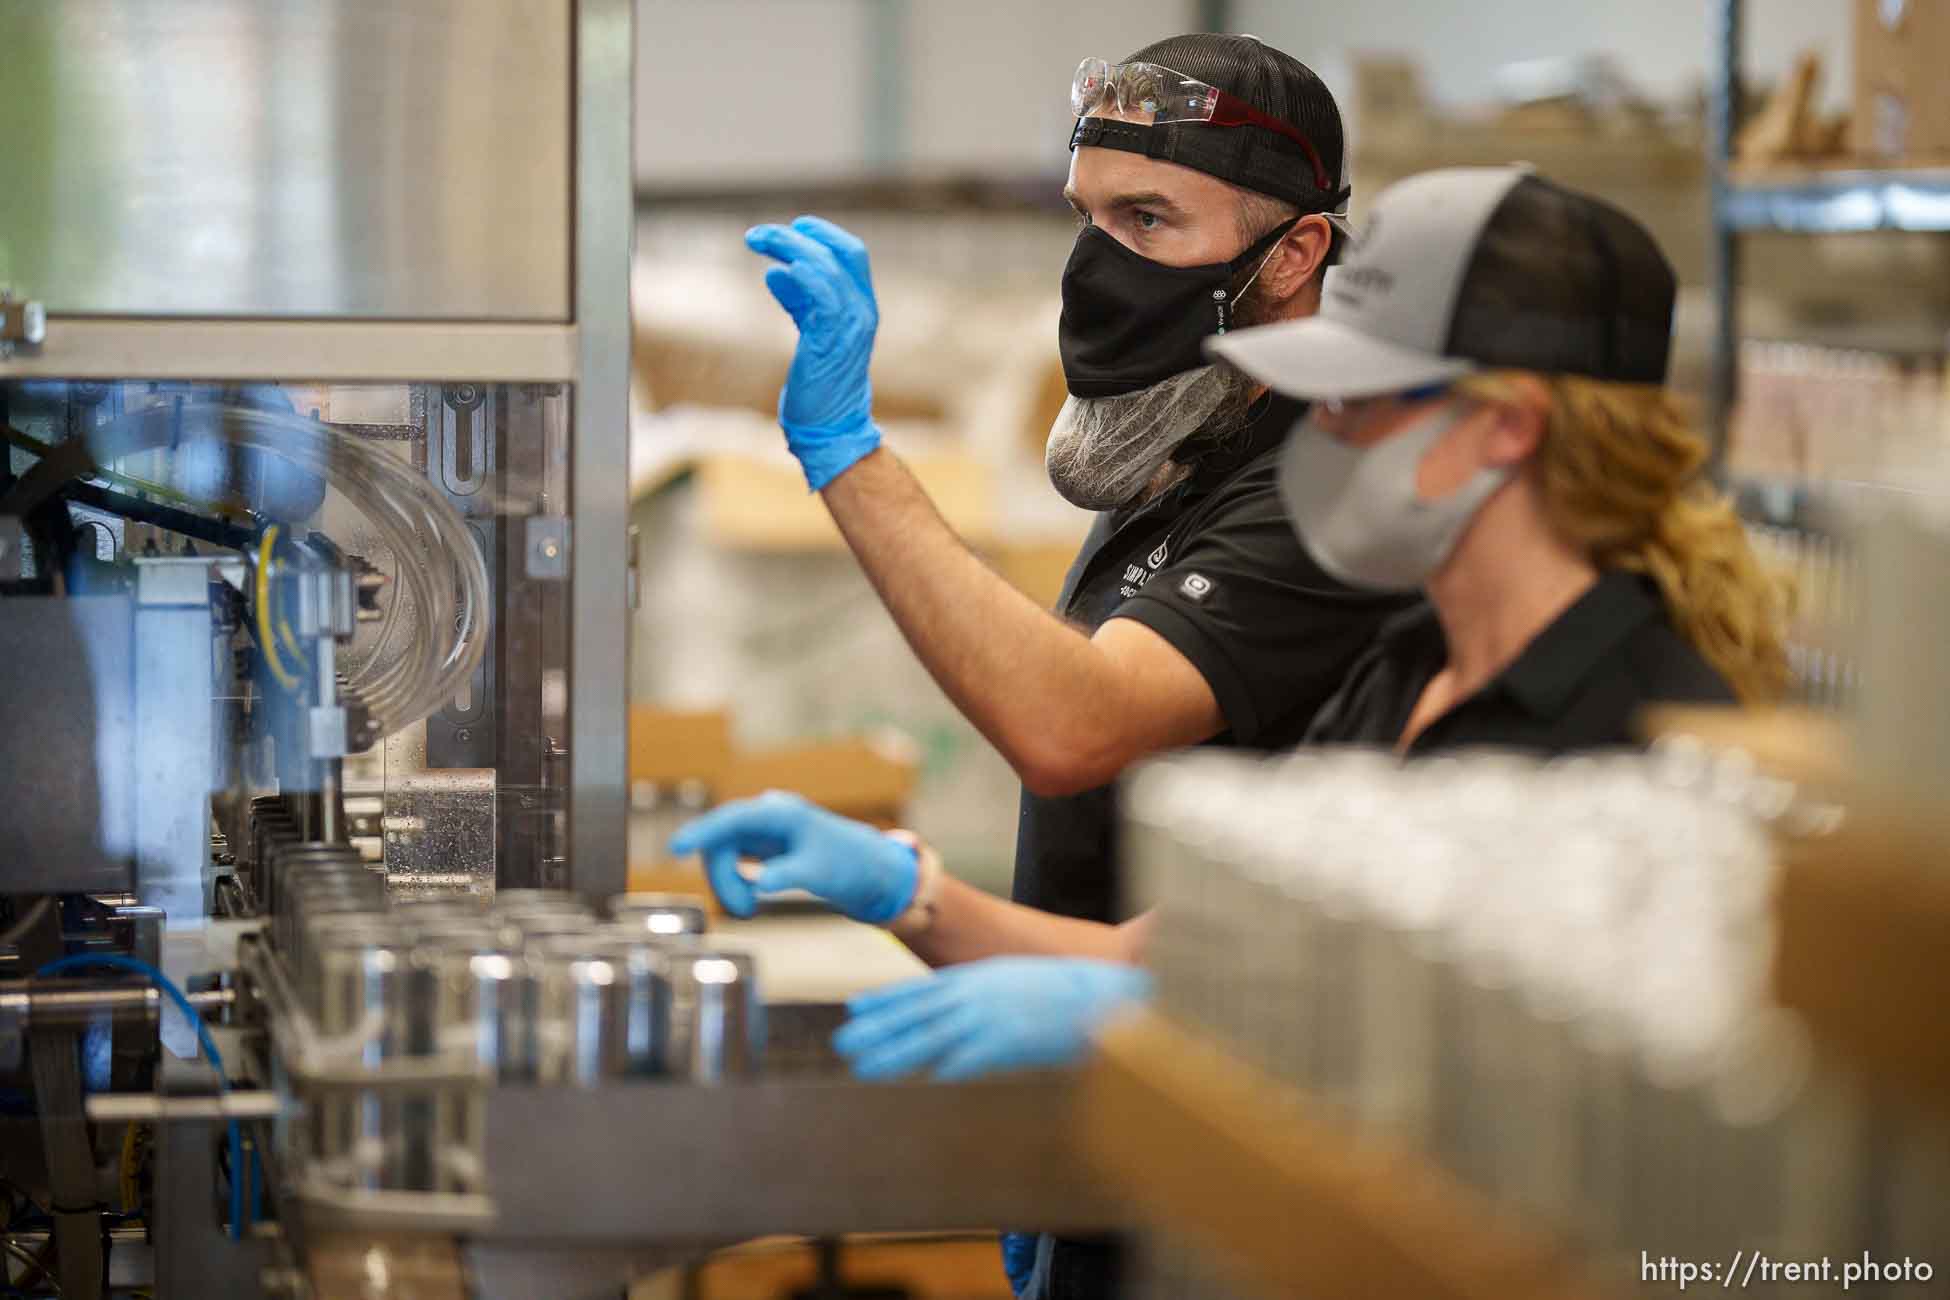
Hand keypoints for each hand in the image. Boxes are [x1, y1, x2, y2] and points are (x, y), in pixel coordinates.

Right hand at [667, 791, 917, 923]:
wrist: (871, 870)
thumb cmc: (850, 866)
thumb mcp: (820, 873)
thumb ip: (789, 875)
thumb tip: (759, 884)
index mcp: (780, 814)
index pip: (731, 819)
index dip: (701, 832)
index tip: (675, 848)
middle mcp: (768, 816)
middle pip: (721, 842)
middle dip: (724, 878)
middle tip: (746, 912)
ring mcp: (765, 830)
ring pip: (724, 853)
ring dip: (729, 883)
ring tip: (751, 909)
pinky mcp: (766, 844)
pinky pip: (735, 859)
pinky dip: (737, 881)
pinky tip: (753, 896)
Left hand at [744, 214, 881, 490]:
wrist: (831, 428)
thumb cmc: (819, 385)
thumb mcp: (811, 334)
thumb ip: (799, 303)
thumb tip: (775, 275)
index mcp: (862, 307)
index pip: (851, 253)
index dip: (822, 233)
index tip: (789, 228)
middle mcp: (862, 311)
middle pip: (842, 252)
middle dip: (801, 234)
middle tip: (760, 234)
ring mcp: (850, 326)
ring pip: (826, 267)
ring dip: (788, 248)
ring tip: (756, 242)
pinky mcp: (830, 342)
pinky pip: (821, 296)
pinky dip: (800, 276)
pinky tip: (776, 272)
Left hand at [832, 957, 1153, 1081]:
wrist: (1106, 994)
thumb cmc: (1063, 993)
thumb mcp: (1011, 981)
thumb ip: (980, 993)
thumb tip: (954, 1003)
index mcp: (977, 979)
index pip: (920, 991)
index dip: (885, 1002)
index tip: (855, 1011)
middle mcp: (977, 995)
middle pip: (916, 1015)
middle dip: (878, 1030)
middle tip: (843, 1044)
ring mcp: (993, 1017)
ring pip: (933, 1038)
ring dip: (897, 1054)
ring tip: (865, 1068)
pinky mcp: (1013, 1040)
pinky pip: (974, 1058)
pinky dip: (949, 1069)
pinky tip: (925, 1082)